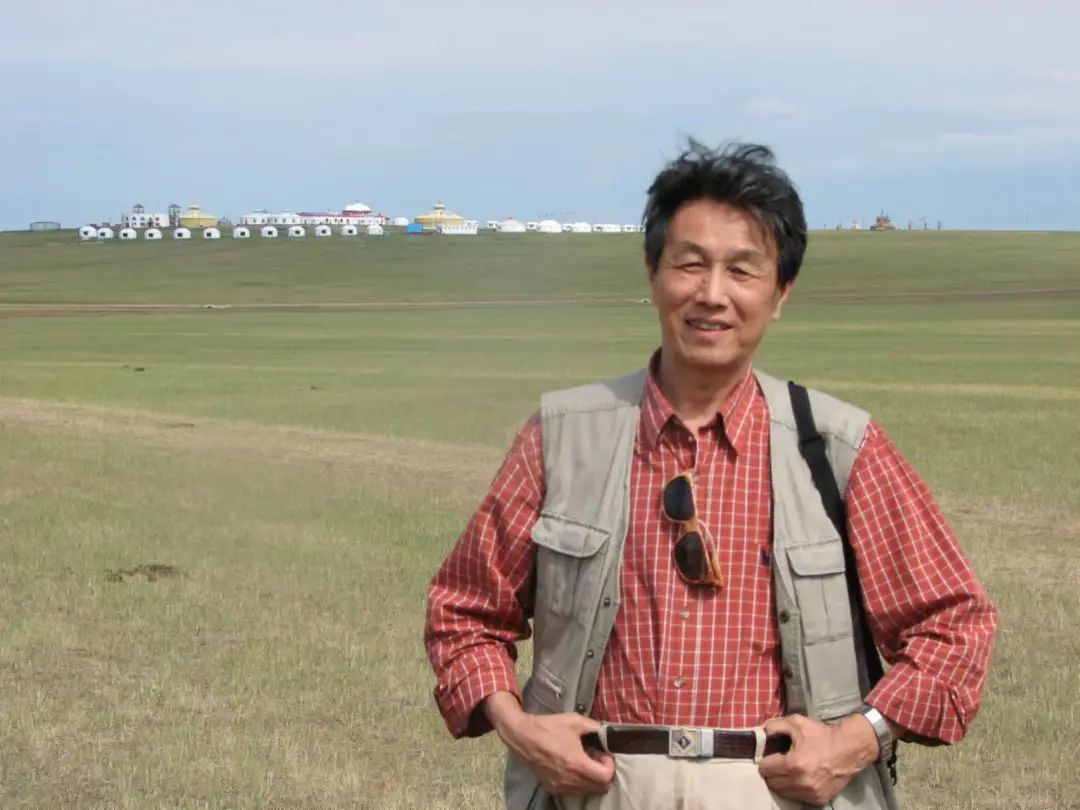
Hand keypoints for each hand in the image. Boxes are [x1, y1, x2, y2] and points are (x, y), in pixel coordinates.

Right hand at [484, 692, 614, 796]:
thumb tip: (608, 734)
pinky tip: (574, 768)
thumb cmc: (549, 728)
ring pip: (589, 792)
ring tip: (585, 762)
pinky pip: (575, 792)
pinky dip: (581, 783)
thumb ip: (596, 728)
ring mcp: (561, 786)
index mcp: (577, 763)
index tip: (603, 754)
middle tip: (596, 758)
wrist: (524, 737)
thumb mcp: (575, 721)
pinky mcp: (553, 788)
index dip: (609, 765)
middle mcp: (570, 779)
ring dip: (593, 780)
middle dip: (604, 774)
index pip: (606, 776)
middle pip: (600, 788)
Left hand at [758, 714, 878, 805]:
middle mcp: (800, 782)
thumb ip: (775, 726)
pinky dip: (795, 790)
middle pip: (772, 783)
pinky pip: (798, 798)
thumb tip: (762, 732)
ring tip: (788, 771)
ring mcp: (810, 793)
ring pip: (783, 793)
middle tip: (778, 763)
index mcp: (792, 764)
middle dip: (772, 772)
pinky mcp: (819, 800)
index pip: (765, 769)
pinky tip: (800, 778)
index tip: (769, 756)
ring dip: (782, 783)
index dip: (765, 760)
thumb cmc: (822, 735)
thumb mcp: (797, 723)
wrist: (849, 749)